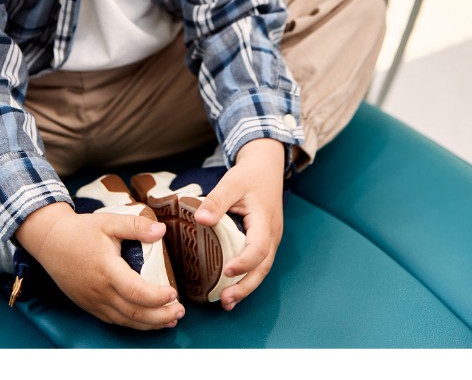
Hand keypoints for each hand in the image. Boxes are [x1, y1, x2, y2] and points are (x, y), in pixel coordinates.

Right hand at [16, 202, 184, 329]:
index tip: (174, 293)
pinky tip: (147, 321)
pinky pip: (114, 320)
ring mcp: (93, 301)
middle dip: (161, 316)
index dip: (158, 297)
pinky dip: (133, 324)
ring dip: (150, 324)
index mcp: (106, 270)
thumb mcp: (109, 222)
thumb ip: (136, 226)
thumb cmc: (81, 231)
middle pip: (134, 312)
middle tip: (180, 312)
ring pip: (125, 321)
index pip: (136, 292)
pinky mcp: (88, 305)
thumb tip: (161, 231)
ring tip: (170, 320)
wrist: (50, 241)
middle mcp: (99, 291)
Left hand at [193, 138, 285, 310]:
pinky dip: (246, 278)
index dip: (244, 262)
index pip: (259, 248)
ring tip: (226, 302)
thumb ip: (217, 200)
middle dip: (245, 286)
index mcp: (265, 221)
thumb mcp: (232, 182)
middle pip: (263, 267)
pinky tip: (230, 289)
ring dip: (246, 287)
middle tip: (225, 300)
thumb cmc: (249, 175)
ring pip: (261, 270)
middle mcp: (272, 235)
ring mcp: (270, 240)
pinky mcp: (264, 242)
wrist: (267, 168)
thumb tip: (199, 219)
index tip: (227, 271)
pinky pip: (258, 264)